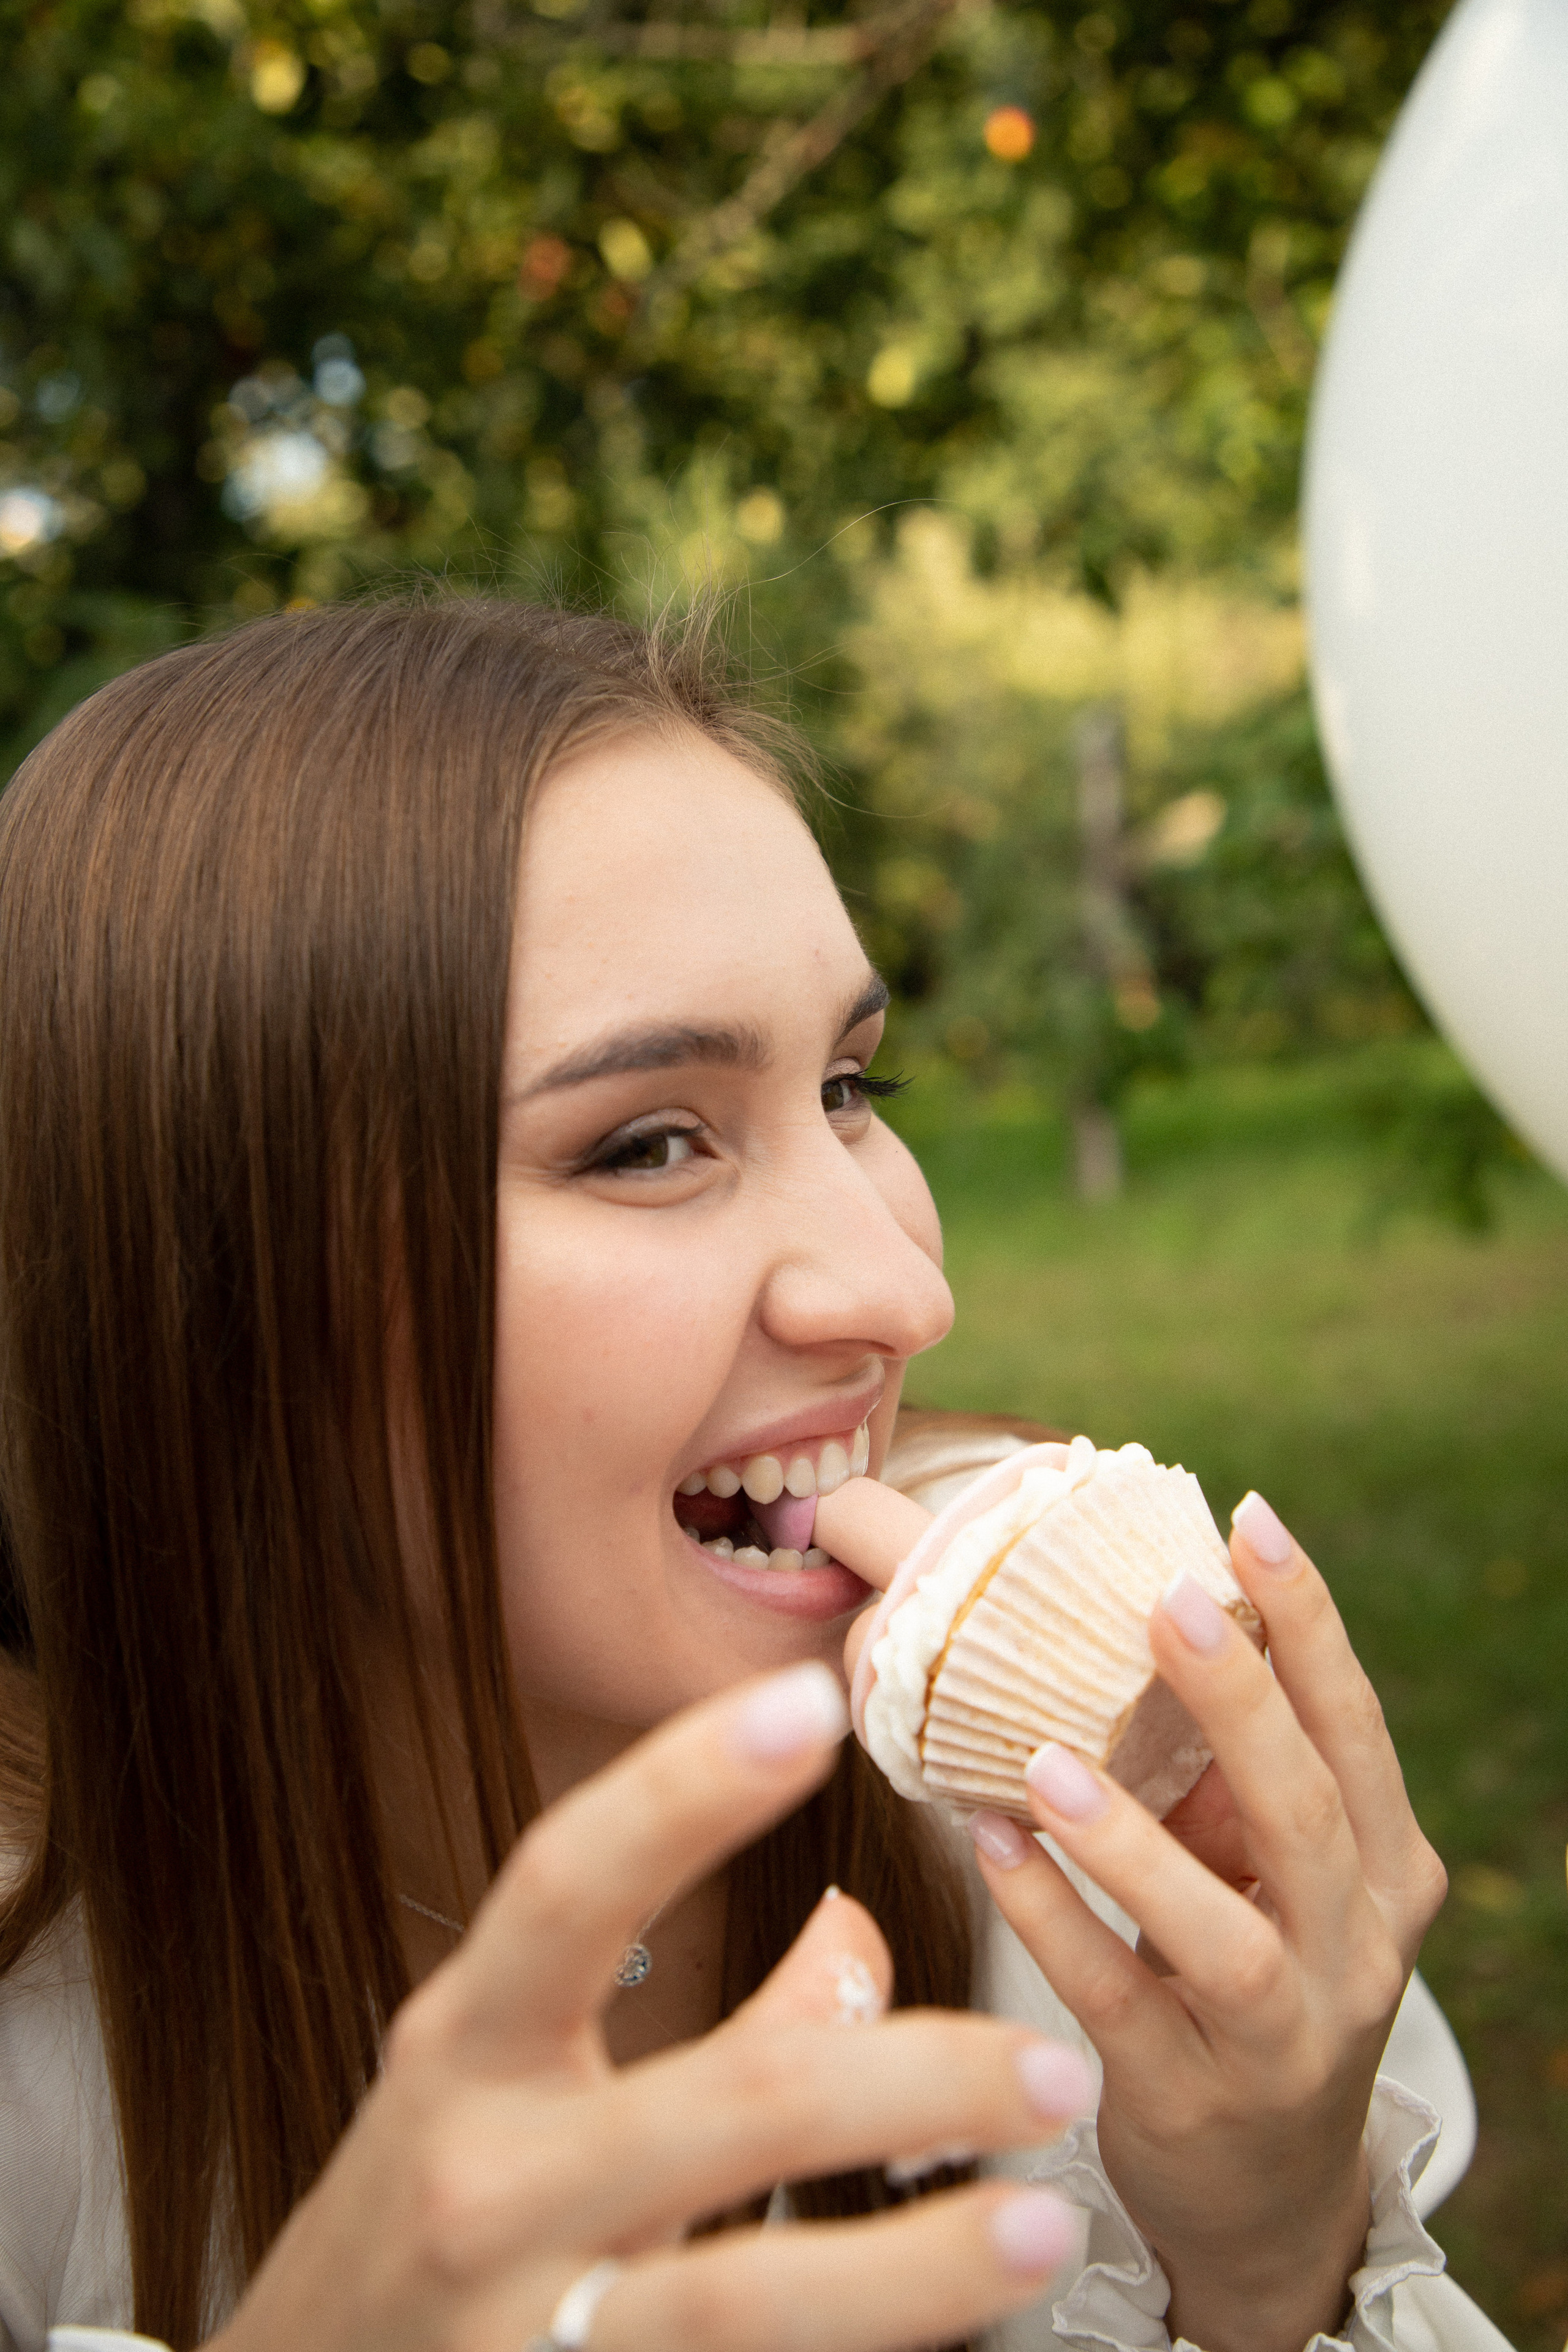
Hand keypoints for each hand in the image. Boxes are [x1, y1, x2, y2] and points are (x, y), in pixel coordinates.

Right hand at [212, 1663, 1087, 2351]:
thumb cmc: (433, 2213)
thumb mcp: (520, 2088)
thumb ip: (701, 2017)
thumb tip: (860, 1936)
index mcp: (463, 2049)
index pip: (566, 1887)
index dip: (685, 1788)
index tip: (812, 1705)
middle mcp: (481, 2180)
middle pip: (728, 2105)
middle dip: (914, 2078)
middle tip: (1052, 2060)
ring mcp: (520, 2330)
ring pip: (747, 2299)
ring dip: (919, 2264)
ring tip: (1047, 2222)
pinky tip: (962, 2347)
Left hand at [965, 1495, 1447, 2351]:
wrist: (1268, 2197)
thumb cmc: (1251, 1982)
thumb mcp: (1267, 1876)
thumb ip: (1222, 1772)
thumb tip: (1121, 1606)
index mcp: (1386, 1870)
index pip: (1356, 1728)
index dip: (1311, 1624)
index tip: (1254, 1520)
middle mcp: (1358, 1950)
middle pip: (1311, 1815)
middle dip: (1244, 1704)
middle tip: (1169, 1599)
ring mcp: (1286, 2039)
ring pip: (1227, 1938)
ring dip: (1134, 1845)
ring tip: (1046, 1759)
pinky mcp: (1197, 2102)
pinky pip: (1122, 2006)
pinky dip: (1057, 1925)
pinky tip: (991, 1851)